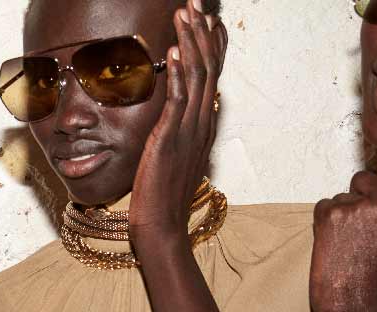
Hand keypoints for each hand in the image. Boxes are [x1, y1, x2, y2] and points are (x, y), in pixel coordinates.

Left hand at [130, 0, 227, 249]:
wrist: (162, 225)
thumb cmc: (163, 194)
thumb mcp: (175, 154)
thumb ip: (179, 130)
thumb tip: (178, 112)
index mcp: (204, 123)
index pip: (213, 75)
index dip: (213, 44)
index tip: (210, 19)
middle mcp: (202, 122)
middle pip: (208, 67)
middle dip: (202, 32)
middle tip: (196, 3)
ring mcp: (189, 130)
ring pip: (196, 77)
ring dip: (190, 42)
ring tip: (184, 15)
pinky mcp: (170, 138)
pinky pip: (177, 100)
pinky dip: (176, 74)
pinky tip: (171, 52)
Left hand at [312, 97, 376, 311]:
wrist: (350, 306)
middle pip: (370, 178)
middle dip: (364, 198)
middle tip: (363, 234)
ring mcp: (359, 204)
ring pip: (347, 192)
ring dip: (345, 210)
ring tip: (348, 242)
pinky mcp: (331, 212)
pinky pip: (326, 204)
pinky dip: (325, 221)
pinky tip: (332, 244)